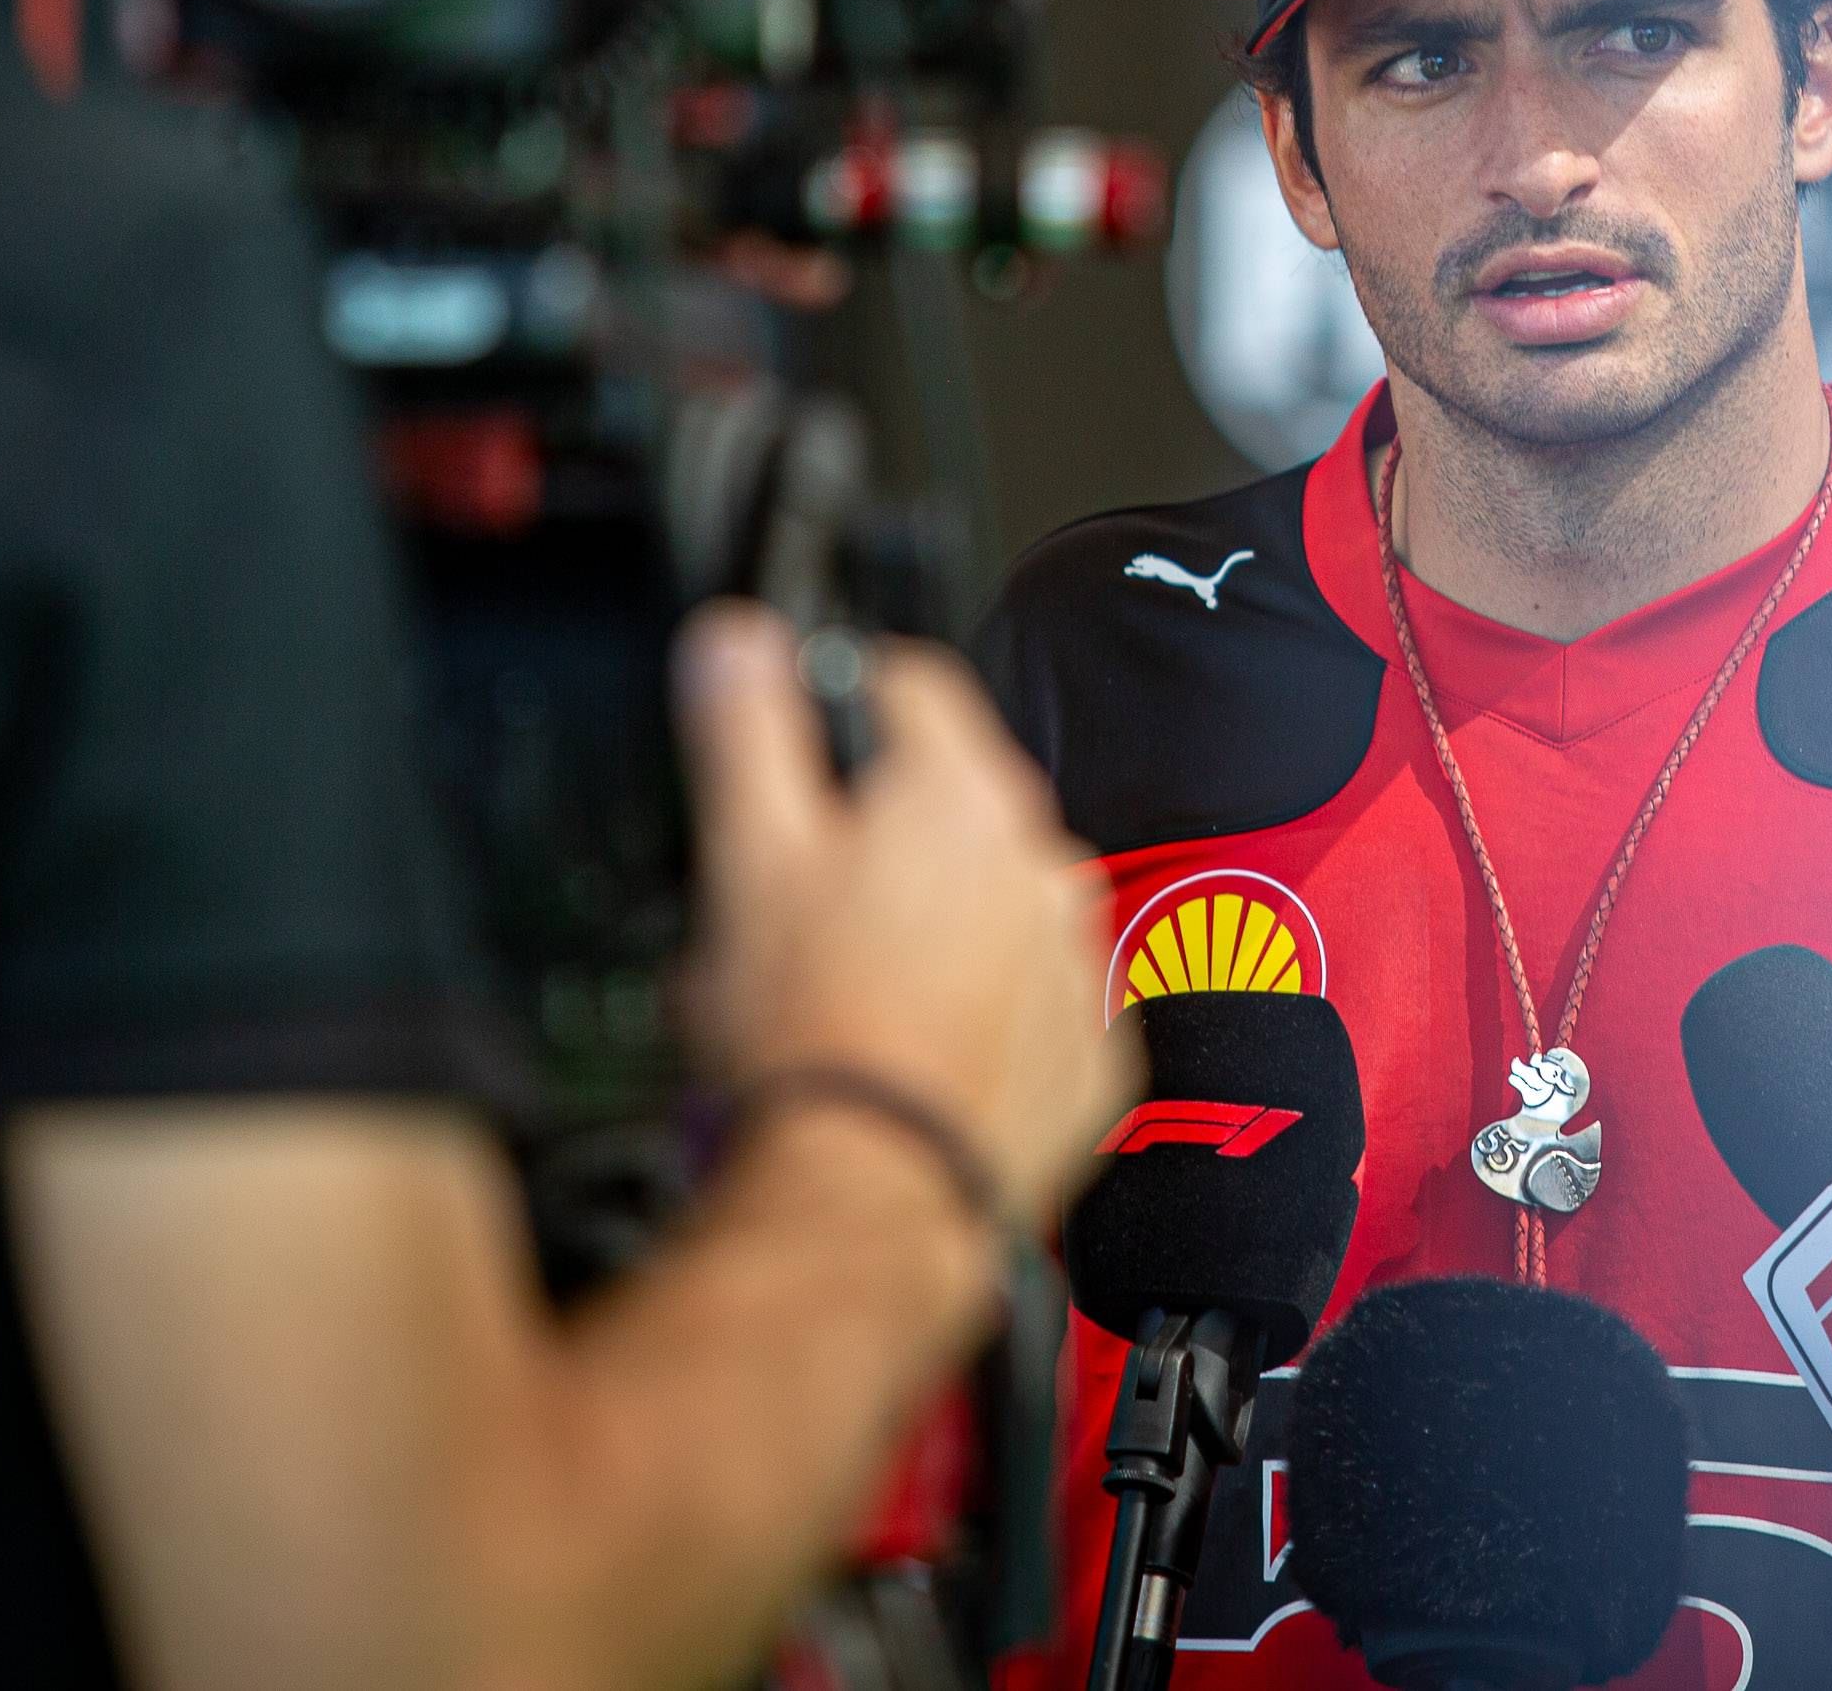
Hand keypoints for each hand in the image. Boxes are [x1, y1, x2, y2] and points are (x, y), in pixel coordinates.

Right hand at [675, 604, 1131, 1232]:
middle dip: (879, 837)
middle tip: (804, 907)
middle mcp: (1042, 864)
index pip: (904, 682)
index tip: (797, 747)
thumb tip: (741, 639)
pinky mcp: (1090, 1055)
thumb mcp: (744, 855)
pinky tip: (915, 1047)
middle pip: (948, 804)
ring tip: (855, 993)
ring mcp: (1076, 962)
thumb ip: (747, 724)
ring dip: (937, 926)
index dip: (834, 702)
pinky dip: (983, 1014)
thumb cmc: (813, 1037)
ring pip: (993, 904)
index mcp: (961, 794)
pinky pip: (1032, 1002)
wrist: (874, 1192)